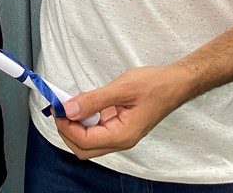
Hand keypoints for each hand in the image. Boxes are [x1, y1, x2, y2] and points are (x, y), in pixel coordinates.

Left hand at [54, 66, 189, 158]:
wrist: (175, 83)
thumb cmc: (155, 85)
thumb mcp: (122, 88)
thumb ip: (94, 100)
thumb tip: (69, 109)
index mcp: (122, 135)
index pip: (85, 141)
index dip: (67, 126)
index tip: (58, 108)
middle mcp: (120, 140)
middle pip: (84, 148)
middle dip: (67, 130)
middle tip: (60, 108)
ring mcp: (119, 134)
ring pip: (88, 141)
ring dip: (75, 126)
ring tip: (69, 105)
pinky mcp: (118, 126)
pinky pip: (95, 130)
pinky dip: (84, 120)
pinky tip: (83, 104)